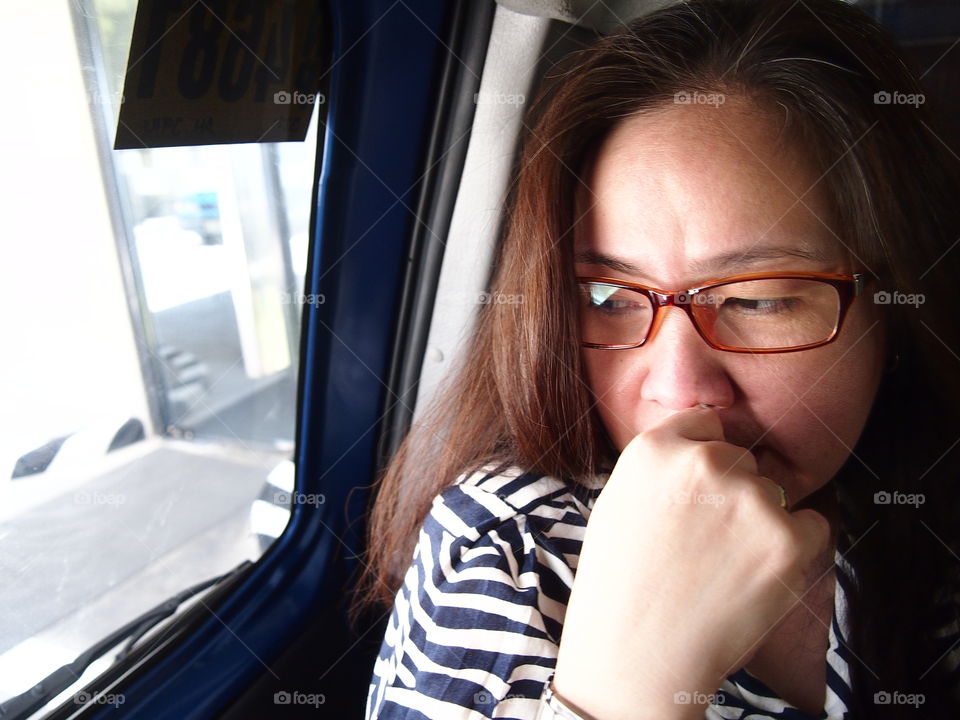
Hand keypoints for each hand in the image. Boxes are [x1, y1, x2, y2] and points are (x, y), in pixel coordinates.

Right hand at [552, 407, 830, 718]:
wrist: (638, 656)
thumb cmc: (620, 586)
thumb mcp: (618, 503)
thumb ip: (661, 467)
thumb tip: (700, 448)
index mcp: (655, 449)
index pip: (704, 421)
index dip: (704, 455)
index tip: (698, 491)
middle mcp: (704, 460)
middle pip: (740, 459)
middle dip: (731, 492)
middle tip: (705, 543)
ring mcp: (748, 497)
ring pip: (773, 494)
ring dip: (760, 522)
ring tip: (721, 568)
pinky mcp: (786, 538)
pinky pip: (809, 525)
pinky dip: (792, 550)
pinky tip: (752, 578)